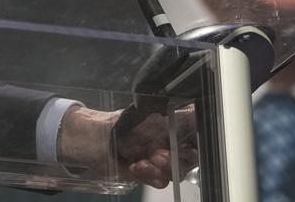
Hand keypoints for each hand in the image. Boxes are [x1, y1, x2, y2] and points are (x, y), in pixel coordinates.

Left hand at [58, 105, 197, 188]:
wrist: (93, 141)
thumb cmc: (119, 124)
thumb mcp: (149, 116)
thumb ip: (178, 116)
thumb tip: (201, 113)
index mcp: (176, 121)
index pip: (201, 130)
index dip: (201, 140)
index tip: (190, 145)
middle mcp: (173, 140)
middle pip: (193, 157)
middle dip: (177, 159)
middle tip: (159, 155)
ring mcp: (163, 158)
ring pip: (178, 172)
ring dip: (160, 168)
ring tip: (144, 160)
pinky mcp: (152, 173)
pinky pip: (162, 181)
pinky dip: (149, 175)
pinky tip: (136, 166)